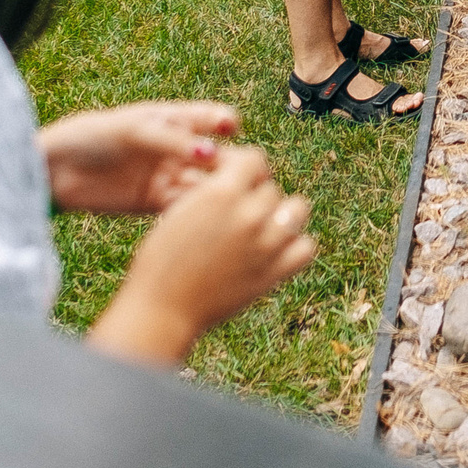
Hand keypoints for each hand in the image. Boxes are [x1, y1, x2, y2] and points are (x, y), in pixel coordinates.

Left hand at [40, 101, 239, 214]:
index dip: (229, 124)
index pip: (215, 118)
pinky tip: (202, 215)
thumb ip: (174, 142)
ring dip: (215, 191)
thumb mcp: (135, 130)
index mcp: (175, 119)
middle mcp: (176, 148)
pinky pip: (182, 206)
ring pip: (203, 183)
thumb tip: (214, 154)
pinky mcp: (154, 202)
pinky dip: (194, 210)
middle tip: (243, 177)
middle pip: (216, 155)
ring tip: (224, 200)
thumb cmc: (93, 136)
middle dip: (231, 164)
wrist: (54, 170)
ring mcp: (167, 175)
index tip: (234, 133)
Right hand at [85, 145, 316, 365]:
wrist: (161, 308)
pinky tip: (275, 248)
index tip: (231, 181)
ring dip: (282, 213)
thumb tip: (236, 175)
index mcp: (221, 193)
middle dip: (255, 195)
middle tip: (236, 211)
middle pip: (271, 188)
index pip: (255, 158)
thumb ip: (213, 188)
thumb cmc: (161, 258)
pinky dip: (295, 245)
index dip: (243, 167)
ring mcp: (265, 245)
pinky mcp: (273, 274)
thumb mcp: (181, 208)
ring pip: (296, 209)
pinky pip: (306, 247)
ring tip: (262, 225)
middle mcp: (249, 214)